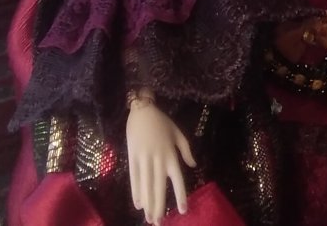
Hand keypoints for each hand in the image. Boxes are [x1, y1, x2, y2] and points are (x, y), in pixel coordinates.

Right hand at [126, 101, 194, 224]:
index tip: (182, 210)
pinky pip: (134, 179)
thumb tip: (193, 165)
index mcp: (171, 155)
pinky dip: (136, 192)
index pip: (177, 179)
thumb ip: (186, 150)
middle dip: (159, 206)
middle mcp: (158, 160)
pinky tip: (138, 204)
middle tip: (159, 223)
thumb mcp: (178, 133)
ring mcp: (144, 160)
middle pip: (159, 187)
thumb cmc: (162, 122)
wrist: (142, 111)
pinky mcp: (133, 158)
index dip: (180, 195)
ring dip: (148, 203)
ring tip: (149, 218)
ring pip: (146, 186)